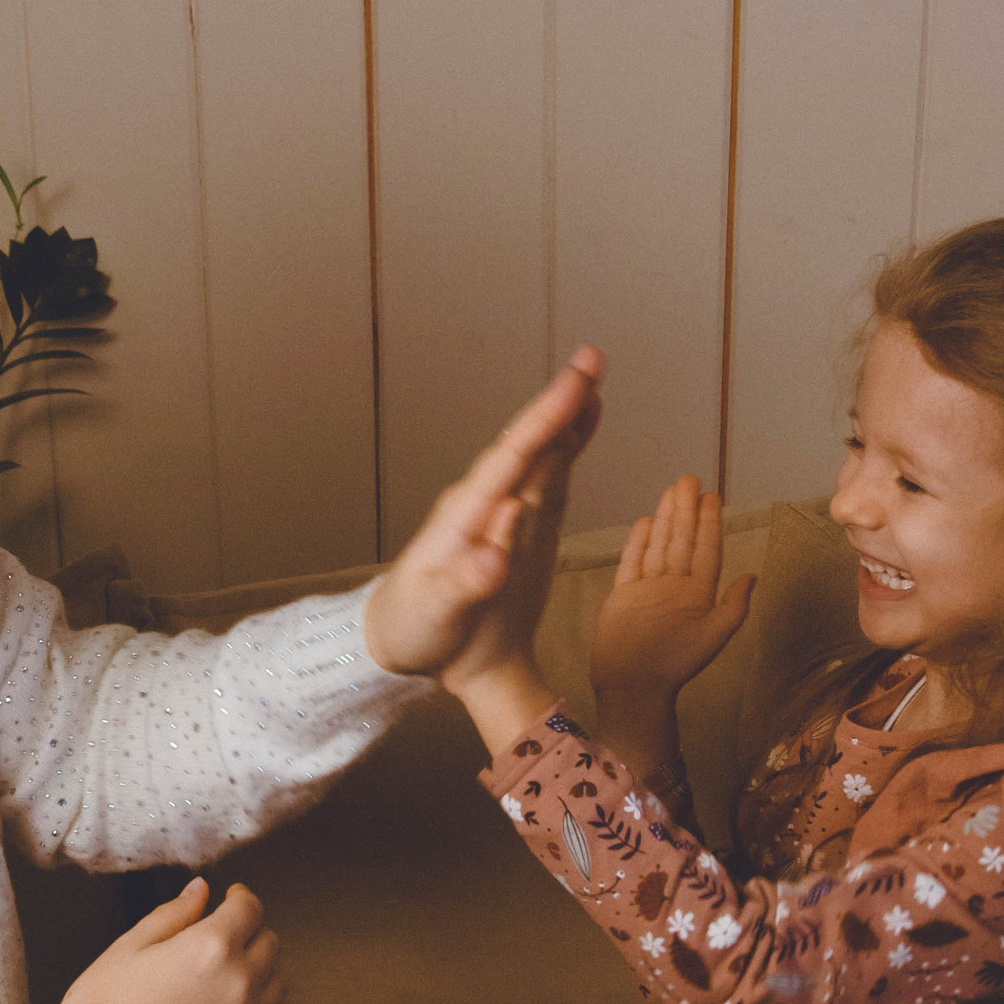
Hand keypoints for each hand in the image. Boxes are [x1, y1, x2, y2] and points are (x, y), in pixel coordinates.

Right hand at [60, 877, 283, 1003]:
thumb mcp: (131, 946)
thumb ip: (174, 914)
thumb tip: (202, 889)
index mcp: (211, 946)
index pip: (249, 909)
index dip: (241, 898)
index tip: (231, 900)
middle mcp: (239, 982)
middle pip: (269, 942)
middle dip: (250, 932)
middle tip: (226, 937)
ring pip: (279, 981)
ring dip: (261, 969)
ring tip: (232, 972)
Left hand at [363, 347, 603, 689]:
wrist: (409, 644)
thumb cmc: (414, 627)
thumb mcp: (435, 612)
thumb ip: (465, 583)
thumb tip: (497, 552)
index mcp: (465, 518)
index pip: (510, 459)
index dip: (543, 422)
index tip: (573, 386)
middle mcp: (485, 505)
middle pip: (529, 444)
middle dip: (559, 404)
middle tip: (592, 359)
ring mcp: (504, 514)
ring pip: (541, 456)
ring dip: (567, 417)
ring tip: (594, 378)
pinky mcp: (521, 530)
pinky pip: (549, 480)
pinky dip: (568, 449)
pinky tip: (582, 425)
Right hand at [590, 476, 755, 711]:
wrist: (633, 686)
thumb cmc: (676, 665)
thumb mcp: (713, 636)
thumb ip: (733, 606)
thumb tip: (753, 576)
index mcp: (698, 594)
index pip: (706, 549)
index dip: (709, 522)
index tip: (712, 496)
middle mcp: (674, 586)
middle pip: (682, 540)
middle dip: (686, 509)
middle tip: (689, 479)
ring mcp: (648, 588)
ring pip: (659, 544)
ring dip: (665, 517)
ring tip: (670, 490)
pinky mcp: (624, 594)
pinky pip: (632, 561)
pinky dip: (638, 542)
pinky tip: (645, 521)